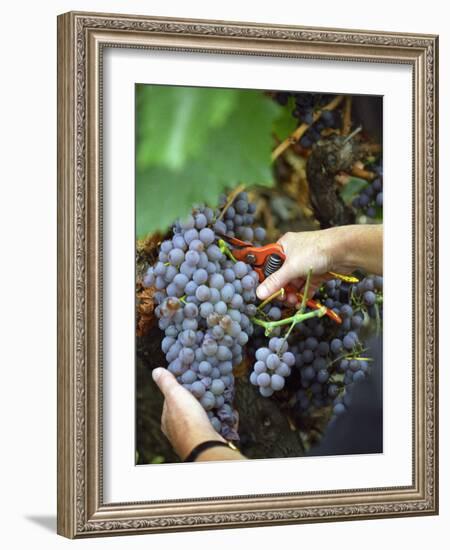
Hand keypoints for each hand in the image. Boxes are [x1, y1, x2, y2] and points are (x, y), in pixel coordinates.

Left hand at [152, 367, 223, 459]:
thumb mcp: (175, 394)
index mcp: (168, 420)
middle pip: (190, 410)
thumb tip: (157, 371)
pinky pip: (220, 427)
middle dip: (200, 399)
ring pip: (205, 419)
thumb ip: (166, 382)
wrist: (205, 444)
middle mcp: (180, 431)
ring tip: (221, 397)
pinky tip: (231, 412)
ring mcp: (196, 436)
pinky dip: (226, 419)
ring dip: (214, 409)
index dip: (180, 389)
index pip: (172, 400)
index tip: (190, 381)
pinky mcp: (211, 440)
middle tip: (209, 387)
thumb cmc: (187, 420)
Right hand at [256, 225, 382, 300]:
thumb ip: (275, 281)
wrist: (345, 250)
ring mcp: (306, 264)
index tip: (265, 292)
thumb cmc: (316, 250)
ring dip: (292, 294)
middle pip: (282, 276)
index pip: (269, 264)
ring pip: (294, 283)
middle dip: (281, 290)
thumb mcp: (291, 267)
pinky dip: (303, 295)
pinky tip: (300, 303)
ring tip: (293, 302)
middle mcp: (293, 254)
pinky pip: (306, 286)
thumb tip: (259, 293)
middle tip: (282, 300)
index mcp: (284, 246)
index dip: (266, 278)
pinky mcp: (317, 272)